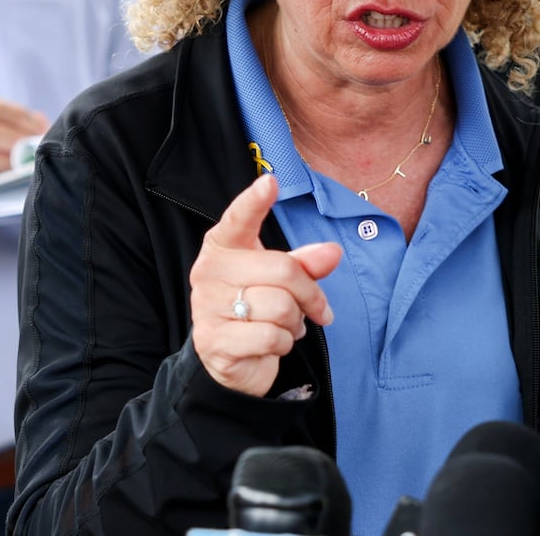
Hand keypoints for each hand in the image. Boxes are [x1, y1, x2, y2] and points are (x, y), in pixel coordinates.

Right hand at [0, 92, 47, 188]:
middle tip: (37, 150)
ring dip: (18, 165)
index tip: (44, 131)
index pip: (16, 114)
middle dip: (30, 146)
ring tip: (22, 163)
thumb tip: (39, 122)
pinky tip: (3, 174)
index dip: (35, 125)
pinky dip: (1, 178)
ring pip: (7, 162)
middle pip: (15, 139)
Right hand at [189, 175, 342, 396]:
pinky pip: (270, 337)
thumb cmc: (258, 305)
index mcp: (222, 246)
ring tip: (285, 326)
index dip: (254, 201)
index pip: (238, 219)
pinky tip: (273, 343)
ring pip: (280, 307)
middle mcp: (209, 271)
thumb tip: (332, 252)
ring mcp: (207, 307)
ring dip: (295, 322)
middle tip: (318, 310)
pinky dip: (283, 343)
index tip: (270, 182)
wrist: (230, 358)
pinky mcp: (214, 341)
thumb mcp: (282, 279)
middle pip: (283, 271)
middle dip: (311, 294)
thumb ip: (305, 263)